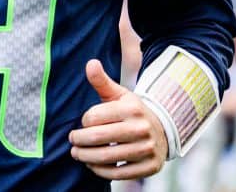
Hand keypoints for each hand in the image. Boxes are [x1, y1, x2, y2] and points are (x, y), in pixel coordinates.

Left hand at [69, 59, 167, 179]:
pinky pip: (118, 174)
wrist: (162, 131)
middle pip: (98, 137)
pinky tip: (93, 165)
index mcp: (132, 108)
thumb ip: (102, 81)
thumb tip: (90, 62)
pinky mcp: (149, 167)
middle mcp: (141, 128)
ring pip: (107, 157)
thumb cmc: (132, 111)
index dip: (84, 121)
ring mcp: (146, 149)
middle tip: (72, 141)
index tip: (83, 123)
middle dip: (79, 141)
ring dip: (86, 157)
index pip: (95, 116)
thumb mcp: (119, 94)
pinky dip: (101, 171)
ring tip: (77, 154)